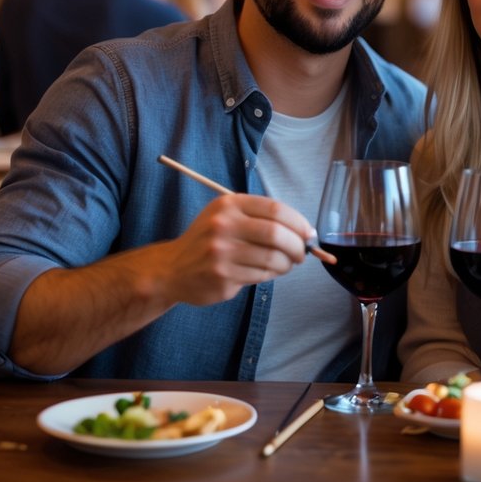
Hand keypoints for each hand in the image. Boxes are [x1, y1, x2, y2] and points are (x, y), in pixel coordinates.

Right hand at [163, 194, 313, 305]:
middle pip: (276, 234)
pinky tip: (268, 272)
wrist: (172, 269)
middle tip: (302, 253)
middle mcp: (223, 226)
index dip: (298, 222)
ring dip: (287, 264)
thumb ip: (260, 218)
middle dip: (297, 246)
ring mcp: (221, 253)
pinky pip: (261, 276)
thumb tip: (303, 231)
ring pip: (272, 258)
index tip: (308, 233)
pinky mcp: (222, 276)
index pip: (275, 209)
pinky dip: (272, 275)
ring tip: (286, 264)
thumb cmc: (208, 241)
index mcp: (228, 205)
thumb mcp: (226, 216)